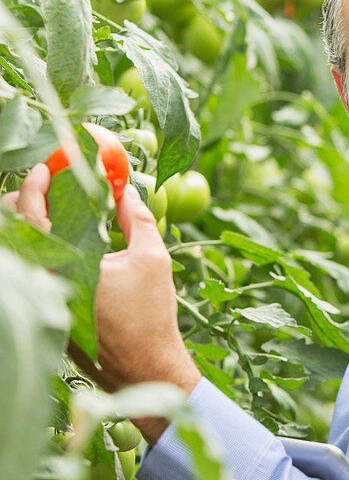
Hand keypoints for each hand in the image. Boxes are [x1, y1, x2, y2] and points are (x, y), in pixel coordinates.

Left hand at [3, 167, 200, 442]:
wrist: (144, 366)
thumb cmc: (150, 313)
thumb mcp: (151, 257)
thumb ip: (136, 218)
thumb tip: (126, 190)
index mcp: (62, 265)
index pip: (31, 215)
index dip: (34, 185)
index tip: (46, 167)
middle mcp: (43, 281)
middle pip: (13, 232)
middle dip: (22, 203)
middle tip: (43, 186)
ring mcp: (42, 299)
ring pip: (20, 253)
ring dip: (32, 227)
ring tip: (54, 212)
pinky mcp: (47, 312)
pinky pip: (33, 271)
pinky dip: (42, 250)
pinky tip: (64, 243)